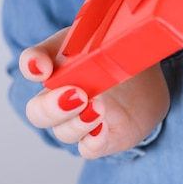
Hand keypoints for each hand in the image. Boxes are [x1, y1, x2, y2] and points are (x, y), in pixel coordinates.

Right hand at [19, 28, 169, 158]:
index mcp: (59, 66)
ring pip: (63, 133)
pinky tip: (102, 127)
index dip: (32, 64)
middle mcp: (63, 97)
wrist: (150, 78)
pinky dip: (91, 142)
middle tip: (76, 94)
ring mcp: (82, 120)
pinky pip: (88, 149)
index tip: (43, 65)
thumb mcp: (104, 37)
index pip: (32, 64)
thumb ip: (88, 34)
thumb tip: (74, 39)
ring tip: (98, 106)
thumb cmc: (119, 55)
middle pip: (38, 112)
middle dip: (52, 107)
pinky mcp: (103, 138)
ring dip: (77, 122)